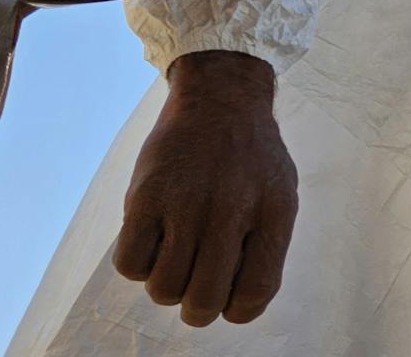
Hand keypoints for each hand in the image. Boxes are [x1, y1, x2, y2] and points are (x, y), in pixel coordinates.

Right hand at [113, 51, 296, 325]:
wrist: (220, 98)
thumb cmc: (251, 158)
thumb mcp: (280, 194)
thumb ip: (267, 246)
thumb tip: (237, 302)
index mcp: (273, 212)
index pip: (256, 291)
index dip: (239, 310)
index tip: (229, 303)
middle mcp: (231, 209)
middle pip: (204, 300)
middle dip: (197, 308)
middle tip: (195, 291)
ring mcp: (186, 202)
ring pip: (163, 288)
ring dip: (166, 285)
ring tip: (175, 257)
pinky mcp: (145, 196)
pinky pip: (130, 265)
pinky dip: (138, 265)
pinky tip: (152, 241)